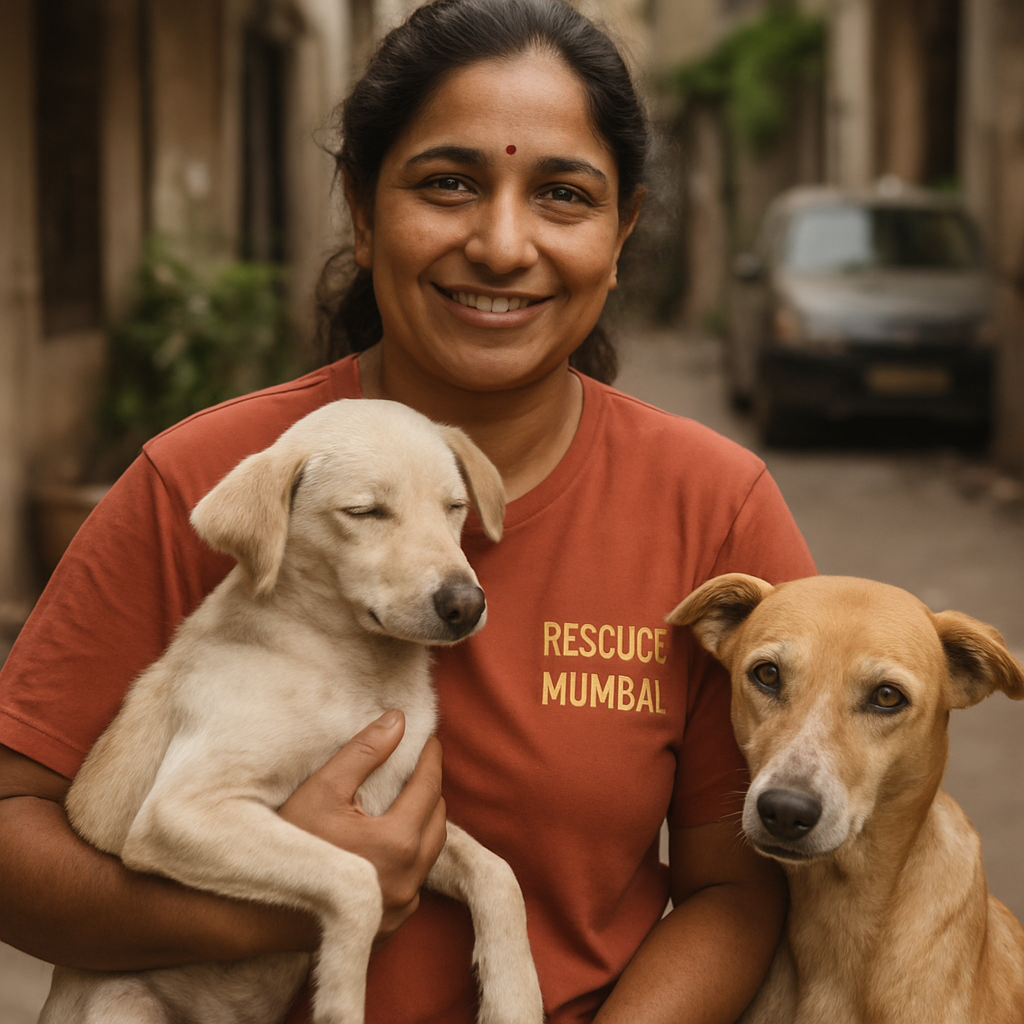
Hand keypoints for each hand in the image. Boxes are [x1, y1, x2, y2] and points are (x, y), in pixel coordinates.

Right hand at [277, 710, 446, 941]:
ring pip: (430, 853)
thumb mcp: (323, 788)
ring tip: (408, 796)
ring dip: (424, 822)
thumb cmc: (287, 843)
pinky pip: (414, 880)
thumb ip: (365, 752)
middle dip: (431, 789)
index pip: (429, 789)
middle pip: (437, 821)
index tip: (428, 739)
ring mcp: (400, 907)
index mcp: (398, 843)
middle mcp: (408, 880)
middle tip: (418, 765)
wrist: (254, 912)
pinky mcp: (390, 926)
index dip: (431, 759)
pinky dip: (412, 855)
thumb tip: (399, 721)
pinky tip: (392, 839)